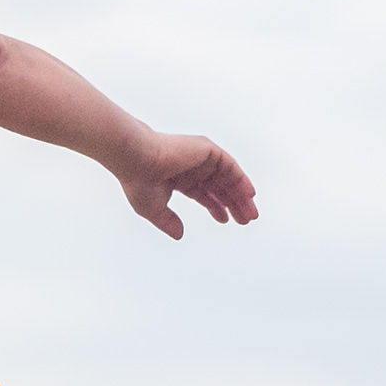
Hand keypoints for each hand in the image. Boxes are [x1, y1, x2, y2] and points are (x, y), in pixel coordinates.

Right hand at [112, 129, 258, 239]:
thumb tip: (179, 235)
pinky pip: (230, 166)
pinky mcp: (207, 150)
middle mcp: (191, 166)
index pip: (203, 193)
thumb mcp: (153, 209)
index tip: (226, 219)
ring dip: (240, 195)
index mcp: (178, 177)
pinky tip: (248, 195)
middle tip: (244, 220)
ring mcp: (200, 157)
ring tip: (249, 213)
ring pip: (227, 177)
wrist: (136, 159)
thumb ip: (168, 222)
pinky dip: (241, 180)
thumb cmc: (137, 179)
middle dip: (233, 204)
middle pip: (219, 187)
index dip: (216, 207)